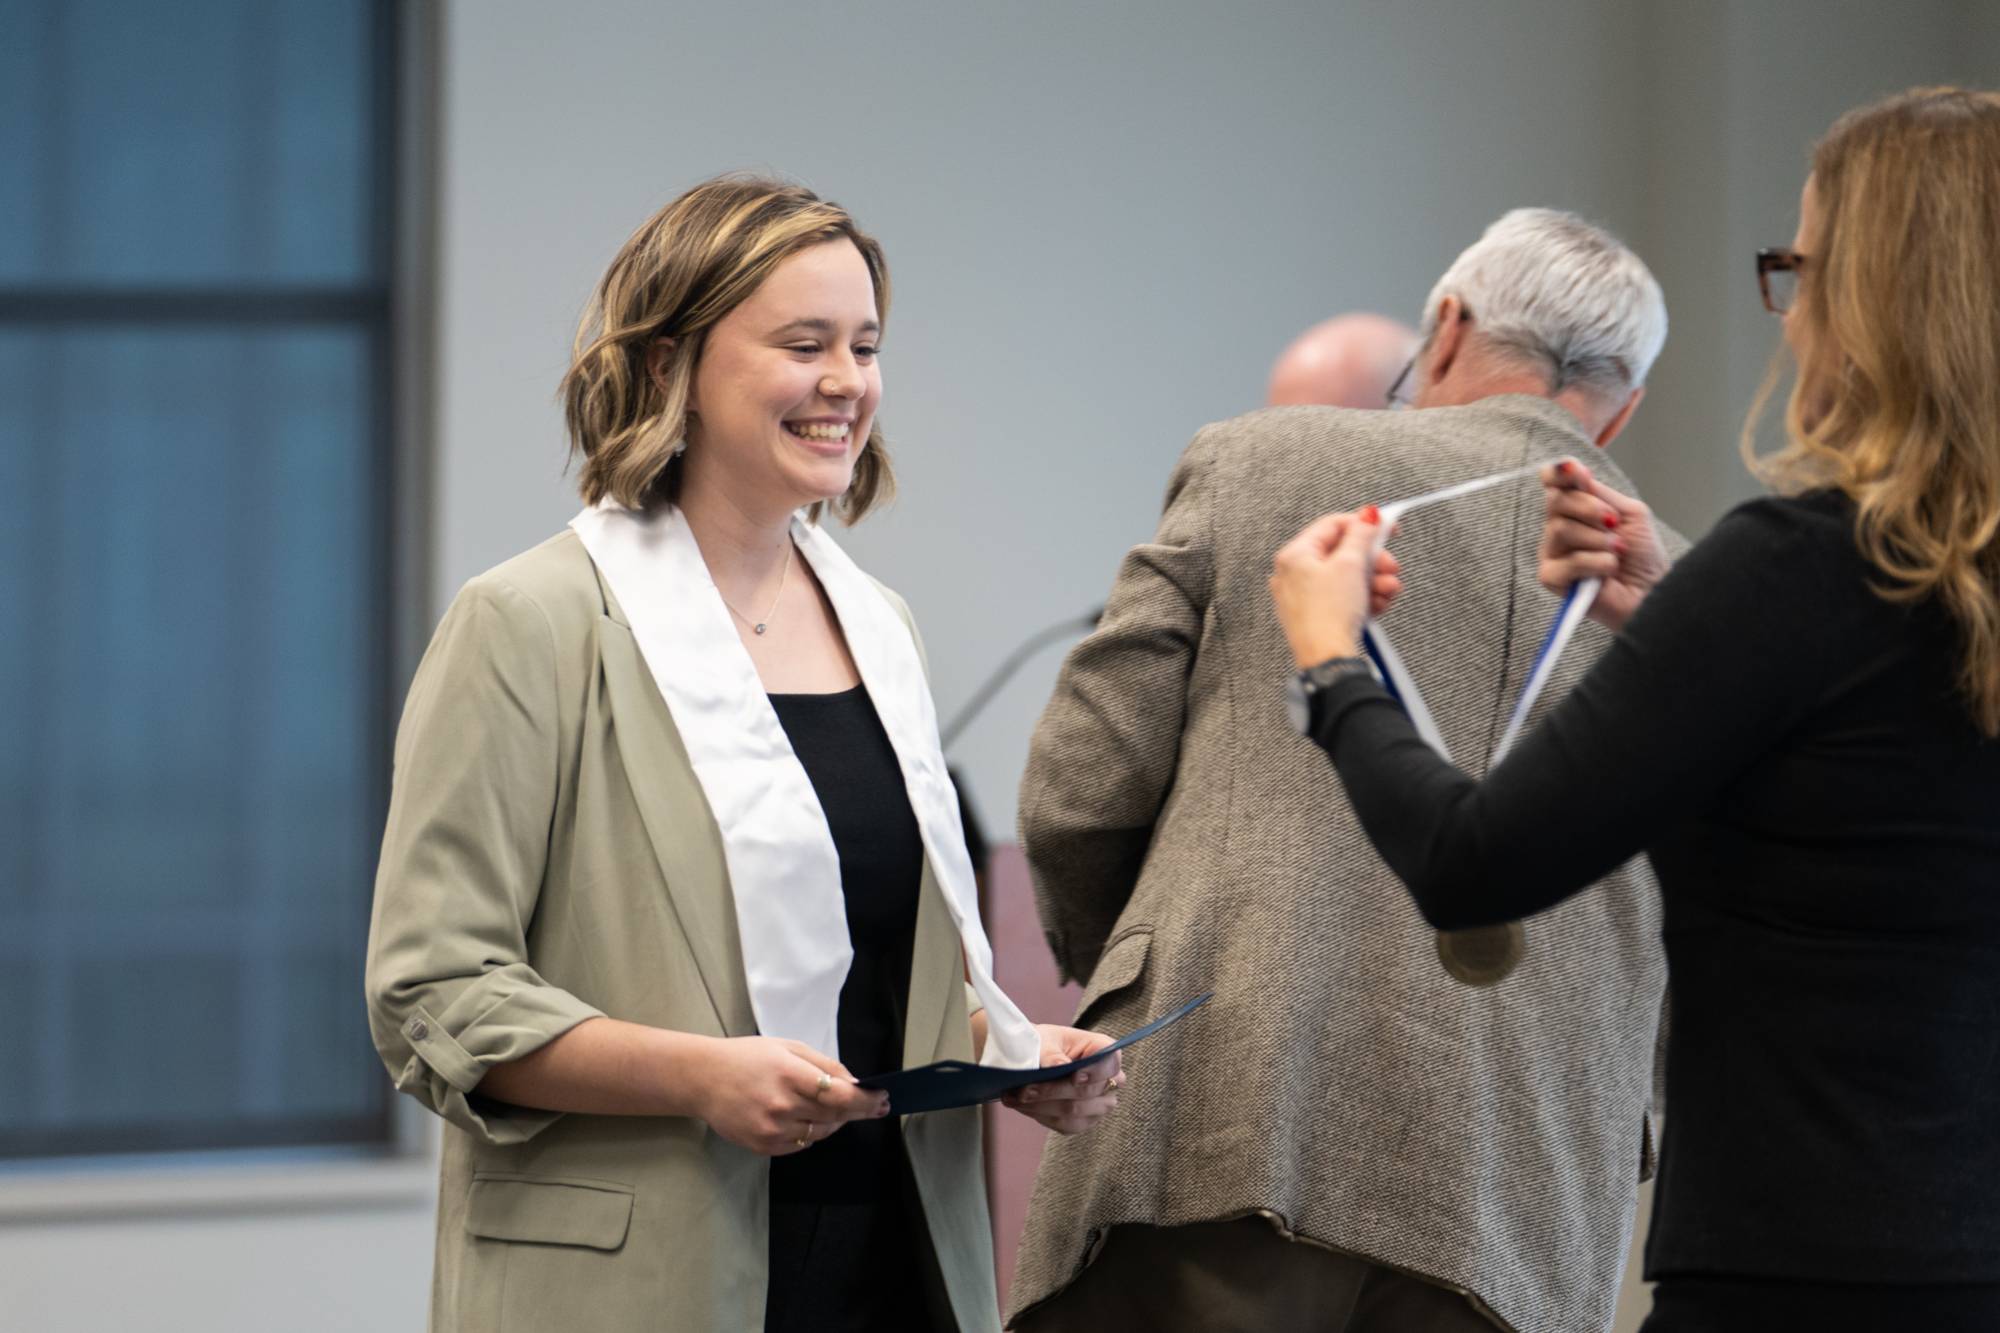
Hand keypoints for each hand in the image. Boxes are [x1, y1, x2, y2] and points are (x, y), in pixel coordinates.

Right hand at [688, 1036, 888, 1155]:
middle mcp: (781, 1105)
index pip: (839, 1094)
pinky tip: (809, 1118)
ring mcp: (772, 1129)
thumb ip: (823, 1064)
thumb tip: (854, 1083)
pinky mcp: (764, 1146)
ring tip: (838, 1109)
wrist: (703, 1079)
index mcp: (789, 1074)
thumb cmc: (747, 1058)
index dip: (865, 1099)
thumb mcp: (787, 1048)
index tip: (881, 1098)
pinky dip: (812, 1132)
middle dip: (858, 1111)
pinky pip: (801, 1144)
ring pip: (821, 1132)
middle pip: (835, 1115)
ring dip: (836, 1121)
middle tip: (875, 1106)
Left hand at [999, 1024, 1123, 1134]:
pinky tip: (1021, 1105)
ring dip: (1042, 1107)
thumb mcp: (1044, 1040)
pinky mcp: (1083, 1121)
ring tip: (1015, 1098)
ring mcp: (1098, 1103)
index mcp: (1103, 1050)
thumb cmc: (1043, 1043)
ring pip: (1076, 1112)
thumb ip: (1052, 1053)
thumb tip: (1059, 1066)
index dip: (1096, 1072)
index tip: (1074, 1077)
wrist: (1032, 1057)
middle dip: (1053, 1092)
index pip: (1111, 1062)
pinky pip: (1066, 1125)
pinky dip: (1040, 1115)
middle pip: (1089, 1091)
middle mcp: (1107, 1079)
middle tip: (1024, 1090)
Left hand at [1269, 507, 1400, 667]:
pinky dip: (1364, 598)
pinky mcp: (1317, 616)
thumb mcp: (1350, 565)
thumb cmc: (1329, 615)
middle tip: (1391, 566)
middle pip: (1343, 554)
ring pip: (1347, 578)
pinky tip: (1378, 604)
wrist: (1328, 660)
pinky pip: (1344, 598)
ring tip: (1389, 590)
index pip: (1332, 525)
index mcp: (1295, 555)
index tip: (1387, 526)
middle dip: (1372, 561)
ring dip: (1373, 581)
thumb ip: (1361, 536)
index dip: (1363, 523)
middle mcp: (1294, 574)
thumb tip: (1368, 515)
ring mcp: (1304, 597)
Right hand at [1538, 460, 1667, 630]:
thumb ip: (1599, 493)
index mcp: (1574, 509)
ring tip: (1617, 552)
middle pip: (1556, 502)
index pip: (1552, 482)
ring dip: (1599, 540)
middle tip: (1614, 523)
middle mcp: (1557, 528)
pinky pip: (1567, 562)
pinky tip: (1609, 570)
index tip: (1578, 472)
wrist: (1652, 591)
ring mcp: (1552, 553)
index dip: (1558, 473)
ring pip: (1560, 530)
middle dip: (1590, 509)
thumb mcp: (1628, 513)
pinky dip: (1597, 563)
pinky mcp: (1551, 579)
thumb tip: (1574, 469)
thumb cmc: (1642, 556)